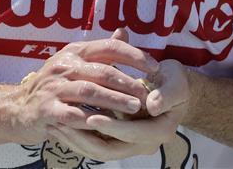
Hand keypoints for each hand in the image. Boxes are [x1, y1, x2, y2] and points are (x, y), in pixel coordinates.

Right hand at [13, 29, 159, 148]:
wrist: (19, 108)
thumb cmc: (55, 84)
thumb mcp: (75, 61)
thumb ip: (101, 50)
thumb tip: (124, 30)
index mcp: (75, 51)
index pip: (109, 46)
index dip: (135, 55)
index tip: (155, 67)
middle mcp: (64, 65)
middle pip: (103, 70)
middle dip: (129, 82)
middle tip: (148, 93)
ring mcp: (54, 87)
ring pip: (90, 92)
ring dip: (116, 100)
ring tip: (135, 107)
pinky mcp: (46, 109)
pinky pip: (73, 115)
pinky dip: (92, 119)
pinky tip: (109, 125)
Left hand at [63, 55, 191, 161]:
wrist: (174, 89)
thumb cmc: (174, 81)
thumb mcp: (175, 82)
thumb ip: (165, 94)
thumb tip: (152, 106)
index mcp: (161, 130)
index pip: (133, 134)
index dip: (112, 127)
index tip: (90, 117)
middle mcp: (147, 143)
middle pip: (111, 150)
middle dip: (85, 139)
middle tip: (62, 124)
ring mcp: (133, 144)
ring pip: (100, 151)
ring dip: (77, 141)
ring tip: (56, 125)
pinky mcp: (121, 140)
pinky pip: (97, 145)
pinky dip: (80, 138)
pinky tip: (63, 126)